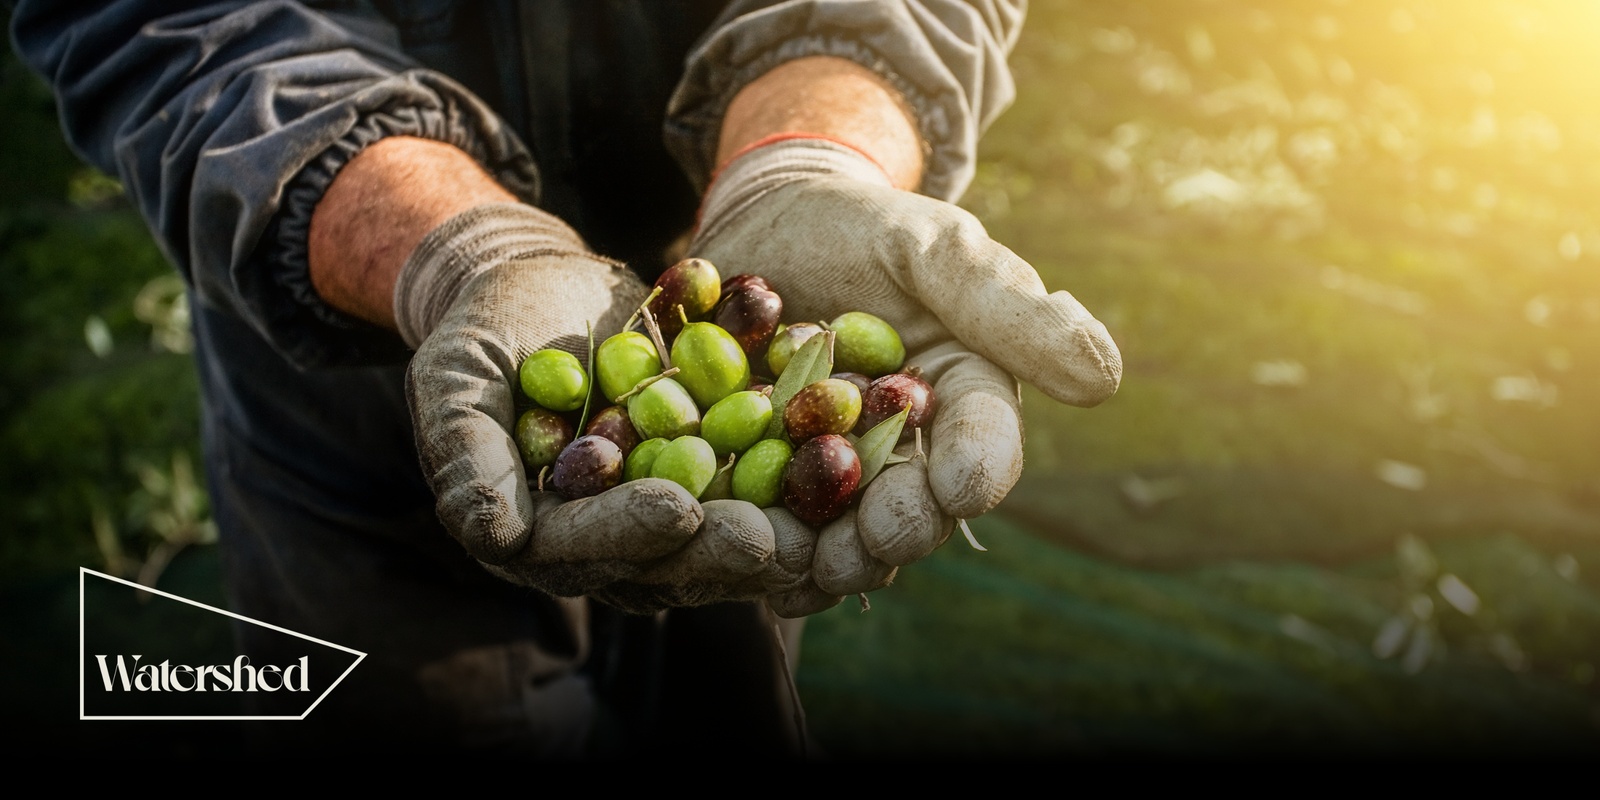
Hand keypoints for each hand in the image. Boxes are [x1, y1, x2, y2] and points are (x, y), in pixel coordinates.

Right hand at [402, 203, 818, 612]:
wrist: (545, 286)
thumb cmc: (485, 329)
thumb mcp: (457, 377)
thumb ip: (468, 453)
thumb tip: (495, 536)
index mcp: (538, 533)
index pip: (583, 546)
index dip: (628, 533)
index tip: (676, 511)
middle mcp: (608, 540)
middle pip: (668, 560)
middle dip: (721, 550)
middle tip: (774, 539)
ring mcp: (668, 511)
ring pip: (727, 539)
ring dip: (779, 534)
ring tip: (828, 524)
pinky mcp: (718, 480)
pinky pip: (765, 488)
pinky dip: (807, 483)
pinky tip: (853, 470)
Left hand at [689, 138, 1121, 604]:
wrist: (765, 222)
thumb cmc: (861, 224)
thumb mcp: (932, 246)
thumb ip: (1004, 306)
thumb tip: (1103, 378)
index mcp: (965, 395)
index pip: (985, 442)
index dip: (977, 469)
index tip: (961, 490)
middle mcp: (909, 448)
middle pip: (916, 505)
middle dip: (900, 531)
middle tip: (876, 543)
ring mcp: (836, 469)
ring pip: (844, 531)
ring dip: (831, 557)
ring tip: (809, 569)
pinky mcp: (768, 476)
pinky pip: (772, 523)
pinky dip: (762, 545)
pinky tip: (747, 563)